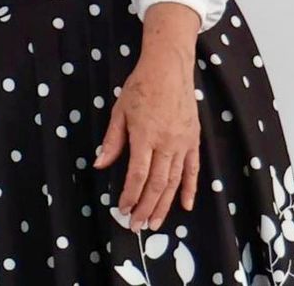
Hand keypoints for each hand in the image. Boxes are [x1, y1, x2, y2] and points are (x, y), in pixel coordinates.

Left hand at [94, 35, 199, 230]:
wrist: (169, 67)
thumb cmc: (141, 86)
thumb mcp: (119, 111)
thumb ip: (112, 141)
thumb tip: (99, 165)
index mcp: (144, 135)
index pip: (137, 175)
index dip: (130, 196)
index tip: (122, 209)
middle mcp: (166, 142)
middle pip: (157, 184)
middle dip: (145, 208)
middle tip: (136, 225)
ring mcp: (182, 142)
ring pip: (174, 181)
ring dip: (164, 205)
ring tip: (154, 223)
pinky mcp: (194, 139)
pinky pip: (193, 169)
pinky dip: (190, 189)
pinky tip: (185, 206)